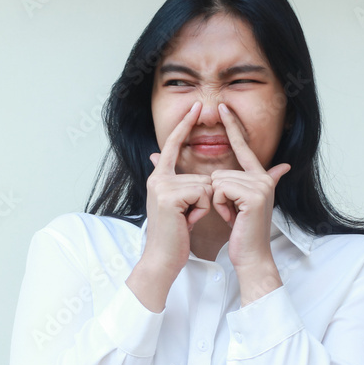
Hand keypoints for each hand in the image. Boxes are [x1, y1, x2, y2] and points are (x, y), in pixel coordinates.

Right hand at [139, 101, 213, 278]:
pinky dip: (201, 210)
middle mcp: (158, 178)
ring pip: (205, 184)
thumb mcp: (177, 204)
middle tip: (187, 216)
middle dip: (204, 199)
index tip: (196, 106)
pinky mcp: (170, 196)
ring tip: (187, 220)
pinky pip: (203, 193)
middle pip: (201, 174)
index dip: (184, 125)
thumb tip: (158, 157)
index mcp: (160, 177)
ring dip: (203, 207)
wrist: (163, 258)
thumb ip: (176, 181)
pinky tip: (187, 221)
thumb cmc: (175, 235)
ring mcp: (162, 186)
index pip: (172, 145)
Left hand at [210, 102, 291, 271]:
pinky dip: (220, 206)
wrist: (250, 255)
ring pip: (218, 181)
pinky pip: (220, 189)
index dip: (233, 126)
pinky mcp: (254, 195)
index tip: (223, 106)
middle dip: (217, 196)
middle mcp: (263, 178)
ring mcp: (261, 185)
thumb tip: (252, 167)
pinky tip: (232, 217)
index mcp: (260, 177)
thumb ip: (231, 183)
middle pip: (220, 171)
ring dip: (218, 202)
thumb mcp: (235, 203)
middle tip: (231, 213)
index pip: (243, 147)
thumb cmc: (240, 231)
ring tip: (233, 216)